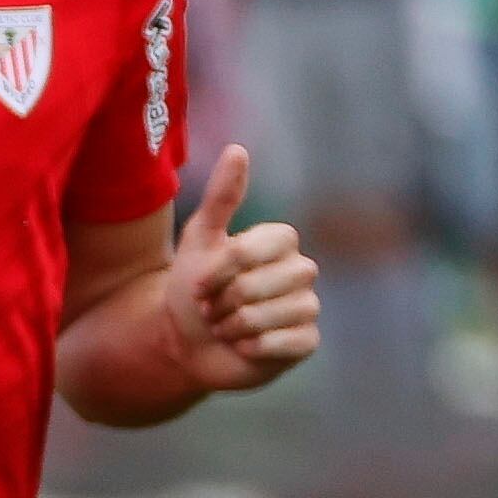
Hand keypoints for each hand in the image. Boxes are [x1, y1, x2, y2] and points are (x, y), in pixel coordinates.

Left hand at [166, 145, 318, 389]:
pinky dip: (251, 348)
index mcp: (281, 241)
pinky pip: (283, 343)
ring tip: (225, 326)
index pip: (250, 251)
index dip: (218, 271)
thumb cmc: (194, 288)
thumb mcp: (200, 239)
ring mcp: (308, 306)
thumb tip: (238, 149)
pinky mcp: (308, 340)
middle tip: (212, 308)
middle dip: (220, 302)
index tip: (200, 282)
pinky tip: (244, 346)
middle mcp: (302, 270)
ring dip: (231, 327)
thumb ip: (222, 197)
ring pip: (266, 317)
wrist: (188, 341)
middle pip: (254, 286)